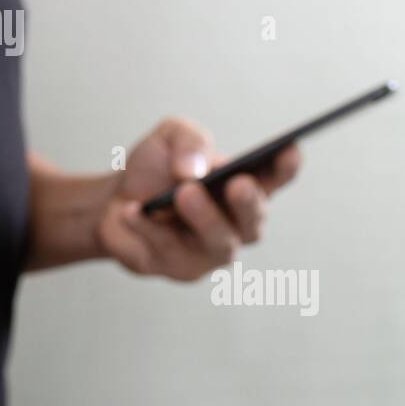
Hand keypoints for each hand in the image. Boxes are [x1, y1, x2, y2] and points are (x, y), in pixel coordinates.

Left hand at [97, 118, 300, 279]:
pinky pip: (167, 249)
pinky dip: (148, 227)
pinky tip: (132, 210)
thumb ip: (188, 141)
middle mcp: (236, 224)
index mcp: (243, 186)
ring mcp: (210, 251)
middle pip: (254, 221)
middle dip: (250, 203)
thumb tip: (193, 170)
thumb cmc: (155, 169)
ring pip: (219, 243)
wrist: (113, 201)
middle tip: (238, 184)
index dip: (286, 167)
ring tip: (184, 193)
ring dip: (204, 218)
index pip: (273, 178)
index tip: (291, 148)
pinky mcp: (179, 268)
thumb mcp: (170, 137)